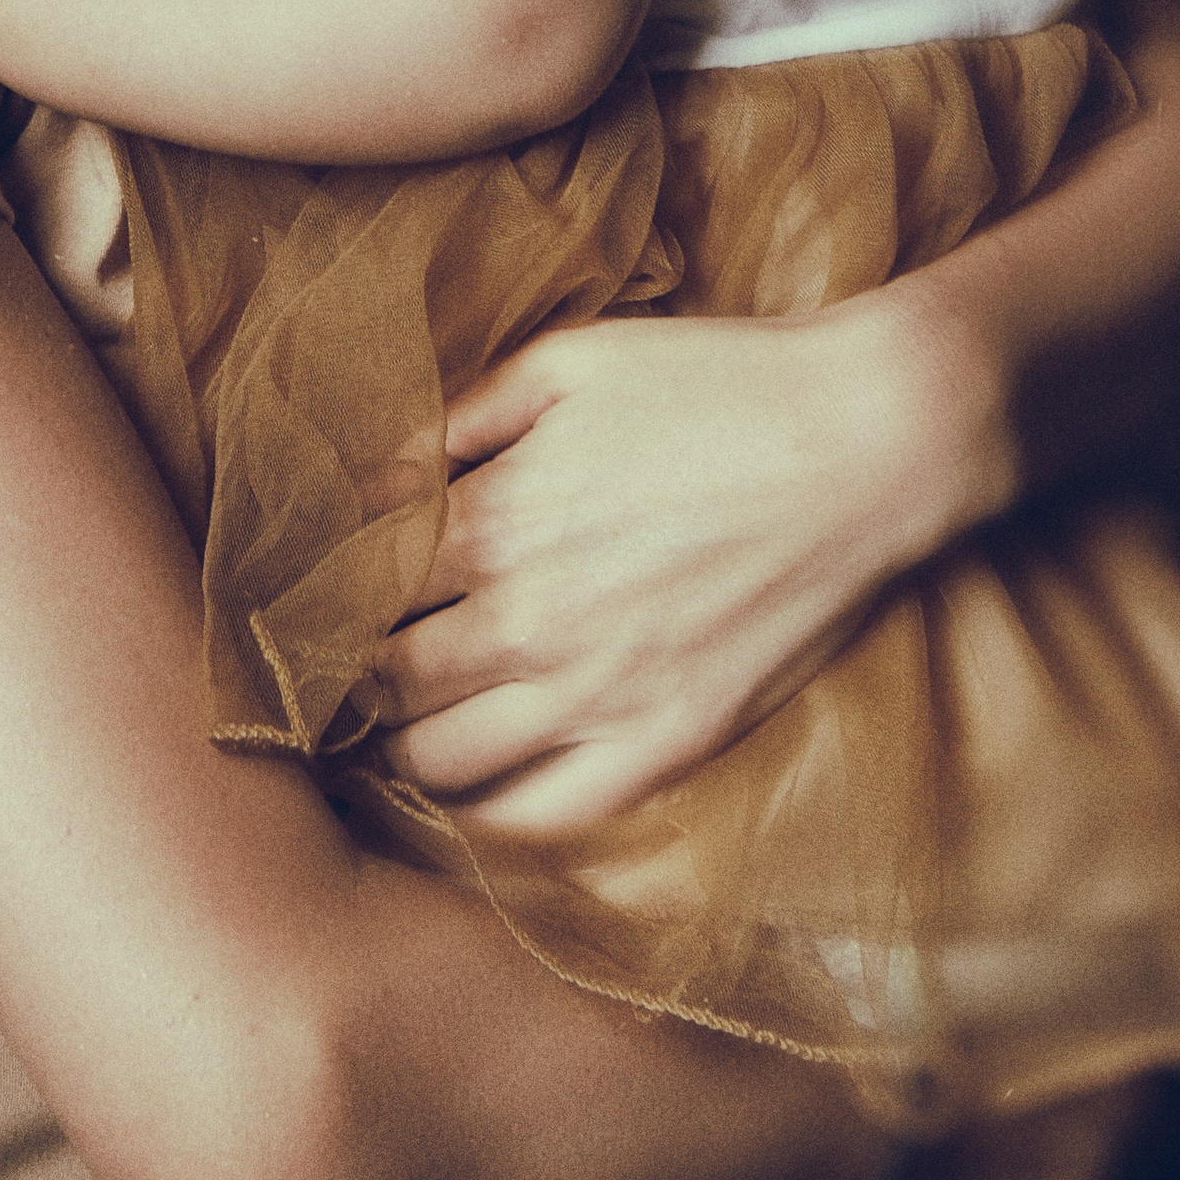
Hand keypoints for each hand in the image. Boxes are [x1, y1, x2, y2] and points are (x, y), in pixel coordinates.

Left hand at [369, 299, 956, 831]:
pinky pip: (541, 815)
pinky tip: (471, 787)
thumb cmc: (717, 382)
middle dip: (347, 676)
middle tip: (338, 671)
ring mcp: (599, 694)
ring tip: (394, 727)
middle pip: (384, 680)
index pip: (356, 583)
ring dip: (400, 747)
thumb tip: (374, 471)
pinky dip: (485, 814)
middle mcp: (530, 620)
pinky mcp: (666, 743)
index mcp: (495, 518)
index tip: (312, 596)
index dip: (323, 591)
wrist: (868, 442)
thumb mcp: (567, 364)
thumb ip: (459, 419)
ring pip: (441, 761)